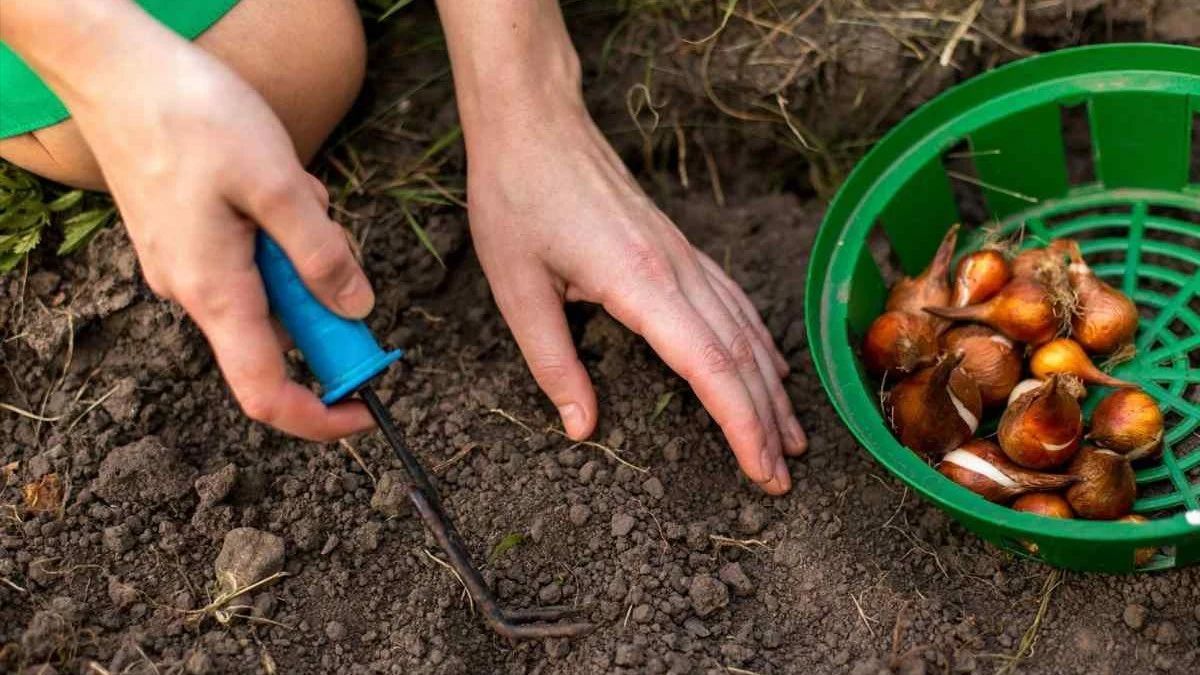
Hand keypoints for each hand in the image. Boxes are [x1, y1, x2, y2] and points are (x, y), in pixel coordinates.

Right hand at [27, 9, 376, 439]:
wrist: (115, 68)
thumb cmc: (193, 117)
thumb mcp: (279, 185)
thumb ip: (322, 255)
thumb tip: (357, 311)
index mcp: (216, 292)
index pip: (266, 392)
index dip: (320, 416)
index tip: (367, 408)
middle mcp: (194, 291)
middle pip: (280, 334)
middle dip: (323, 295)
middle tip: (331, 233)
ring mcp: (186, 265)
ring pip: (271, 287)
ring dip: (302, 250)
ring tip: (291, 187)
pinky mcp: (187, 239)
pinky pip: (250, 257)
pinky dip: (277, 230)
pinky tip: (271, 180)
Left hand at [467, 112, 806, 493]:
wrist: (534, 124)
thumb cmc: (517, 199)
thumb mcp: (518, 289)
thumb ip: (553, 363)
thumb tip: (581, 427)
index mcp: (639, 283)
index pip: (709, 366)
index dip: (741, 424)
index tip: (761, 469)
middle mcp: (676, 270)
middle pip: (739, 356)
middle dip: (765, 421)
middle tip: (781, 476)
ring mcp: (683, 255)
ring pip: (745, 329)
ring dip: (771, 387)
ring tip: (791, 437)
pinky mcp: (678, 247)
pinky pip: (733, 301)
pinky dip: (758, 342)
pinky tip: (769, 366)